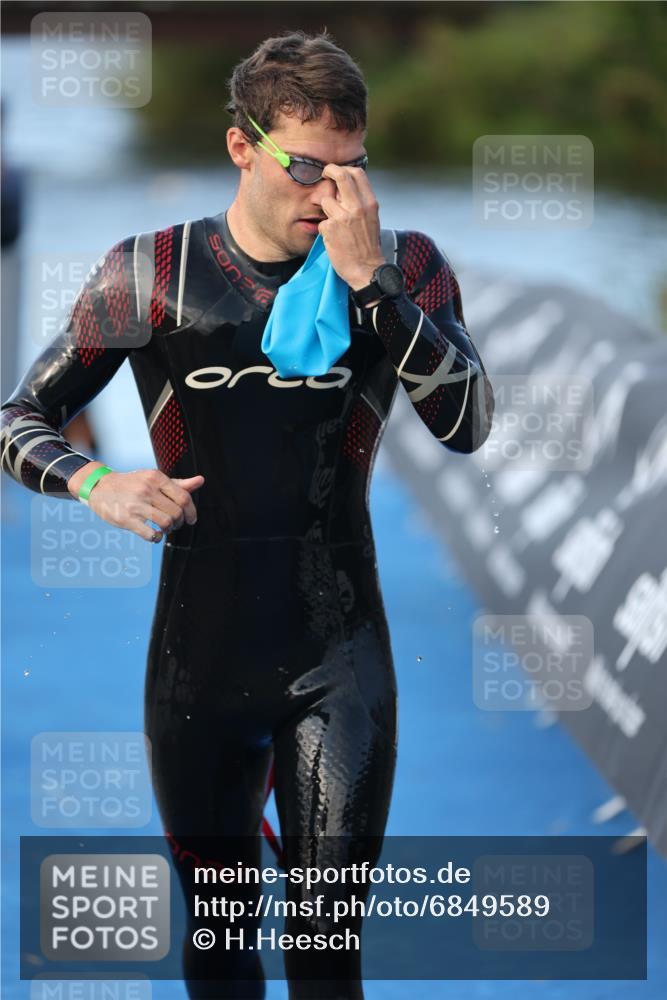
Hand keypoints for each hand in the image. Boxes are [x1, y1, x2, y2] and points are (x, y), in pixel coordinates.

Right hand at [68, 462, 203, 542]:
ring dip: (169, 529)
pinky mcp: (126, 519)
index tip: (191, 519)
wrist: (100, 486)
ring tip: (164, 528)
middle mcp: (147, 489)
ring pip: (166, 523)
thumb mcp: (153, 479)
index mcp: (156, 478)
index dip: (191, 511)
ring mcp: (136, 504)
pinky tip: (154, 534)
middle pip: (176, 512)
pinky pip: (150, 534)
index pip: (184, 497)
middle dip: (180, 522)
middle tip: (175, 524)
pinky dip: (156, 538)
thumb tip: (200, 481)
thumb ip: (177, 483)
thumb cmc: (132, 484)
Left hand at [318, 164, 384, 289]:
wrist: (367, 269)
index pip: (357, 173)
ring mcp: (343, 217)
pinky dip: (325, 230)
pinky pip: (322, 222)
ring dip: (326, 210)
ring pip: (326, 200)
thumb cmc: (368, 246)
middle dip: (329, 170)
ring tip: (335, 224)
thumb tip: (345, 189)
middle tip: (324, 173)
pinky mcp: (330, 228)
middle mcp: (357, 207)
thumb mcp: (371, 219)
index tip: (336, 172)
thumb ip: (360, 203)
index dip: (343, 169)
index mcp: (370, 203)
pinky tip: (334, 239)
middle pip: (341, 176)